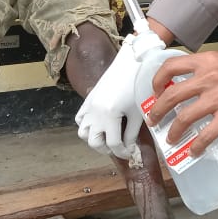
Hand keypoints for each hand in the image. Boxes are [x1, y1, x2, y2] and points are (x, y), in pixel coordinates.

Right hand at [75, 30, 167, 157]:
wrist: (129, 64)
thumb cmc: (137, 86)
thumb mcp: (137, 111)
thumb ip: (132, 133)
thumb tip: (130, 149)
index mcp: (110, 116)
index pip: (114, 144)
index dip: (122, 152)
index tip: (130, 154)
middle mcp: (95, 113)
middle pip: (95, 142)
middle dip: (107, 149)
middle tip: (119, 147)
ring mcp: (89, 106)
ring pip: (83, 133)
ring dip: (94, 139)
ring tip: (108, 138)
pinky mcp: (87, 100)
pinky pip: (79, 119)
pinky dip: (86, 126)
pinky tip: (99, 125)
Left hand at [145, 52, 217, 156]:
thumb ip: (209, 70)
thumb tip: (193, 84)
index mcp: (206, 62)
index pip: (171, 67)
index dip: (157, 80)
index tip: (156, 90)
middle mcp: (208, 78)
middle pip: (171, 95)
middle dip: (158, 110)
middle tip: (154, 119)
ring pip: (184, 117)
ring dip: (173, 131)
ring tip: (171, 138)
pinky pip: (206, 134)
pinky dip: (197, 145)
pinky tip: (194, 151)